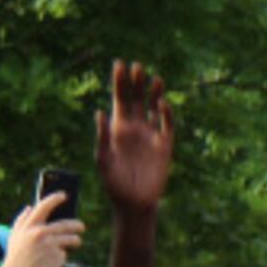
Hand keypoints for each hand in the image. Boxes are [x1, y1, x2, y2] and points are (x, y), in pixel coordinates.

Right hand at [0, 194, 82, 266]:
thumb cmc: (17, 255)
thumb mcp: (14, 236)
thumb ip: (21, 220)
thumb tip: (30, 206)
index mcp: (29, 226)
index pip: (43, 207)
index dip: (54, 199)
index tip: (64, 195)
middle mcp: (40, 233)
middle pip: (64, 224)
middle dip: (76, 224)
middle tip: (81, 226)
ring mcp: (50, 245)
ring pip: (70, 239)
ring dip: (75, 240)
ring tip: (76, 242)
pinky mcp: (57, 256)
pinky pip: (64, 253)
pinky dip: (61, 256)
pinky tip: (53, 260)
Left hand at [96, 62, 173, 216]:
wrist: (133, 201)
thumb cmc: (114, 182)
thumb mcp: (102, 158)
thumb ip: (102, 136)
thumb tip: (100, 112)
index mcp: (118, 128)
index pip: (120, 99)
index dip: (119, 82)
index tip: (119, 64)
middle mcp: (135, 128)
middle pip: (137, 99)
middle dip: (136, 83)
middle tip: (136, 65)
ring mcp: (151, 136)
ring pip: (154, 108)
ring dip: (154, 93)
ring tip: (154, 78)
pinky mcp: (164, 146)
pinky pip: (166, 126)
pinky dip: (166, 114)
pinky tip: (163, 103)